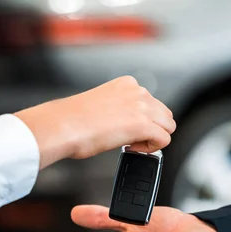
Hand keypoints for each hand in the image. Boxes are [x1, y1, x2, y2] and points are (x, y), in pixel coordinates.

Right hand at [16, 76, 175, 168]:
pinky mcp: (142, 124)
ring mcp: (141, 106)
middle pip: (164, 114)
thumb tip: (128, 123)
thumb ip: (121, 108)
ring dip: (153, 138)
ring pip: (167, 126)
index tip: (126, 127)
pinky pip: (163, 139)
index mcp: (127, 84)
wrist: (62, 125)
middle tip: (131, 138)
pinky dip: (150, 148)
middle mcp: (137, 91)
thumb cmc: (72, 119)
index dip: (143, 119)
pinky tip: (131, 147)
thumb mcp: (102, 104)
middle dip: (152, 128)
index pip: (151, 102)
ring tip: (131, 143)